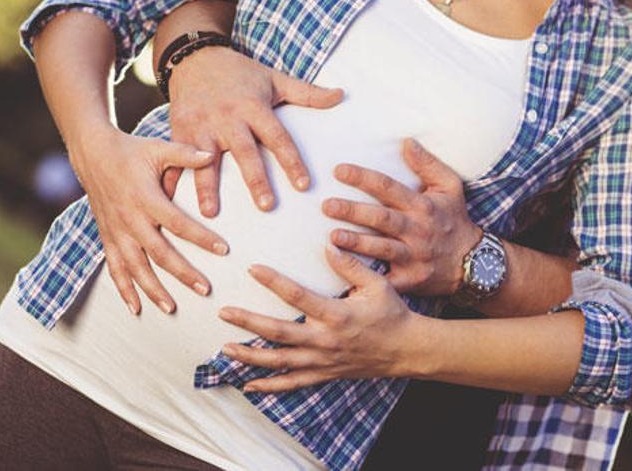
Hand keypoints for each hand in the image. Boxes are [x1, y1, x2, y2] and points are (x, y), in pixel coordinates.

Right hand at [71, 125, 228, 313]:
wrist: (91, 153)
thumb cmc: (132, 150)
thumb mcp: (158, 148)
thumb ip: (185, 154)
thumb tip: (212, 154)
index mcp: (146, 198)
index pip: (178, 223)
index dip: (201, 237)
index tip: (224, 250)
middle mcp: (130, 219)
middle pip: (159, 252)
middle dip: (183, 273)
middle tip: (205, 290)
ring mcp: (116, 231)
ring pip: (135, 267)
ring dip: (153, 290)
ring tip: (172, 308)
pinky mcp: (107, 237)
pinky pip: (114, 268)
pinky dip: (123, 289)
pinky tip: (136, 309)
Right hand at [163, 46, 343, 216]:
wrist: (194, 57)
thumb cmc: (241, 74)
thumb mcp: (275, 79)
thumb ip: (307, 93)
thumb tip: (342, 95)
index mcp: (254, 107)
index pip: (278, 137)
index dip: (292, 161)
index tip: (304, 185)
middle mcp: (228, 117)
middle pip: (244, 151)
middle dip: (255, 179)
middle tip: (267, 206)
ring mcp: (201, 125)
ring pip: (205, 160)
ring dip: (207, 187)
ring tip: (211, 213)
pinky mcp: (178, 130)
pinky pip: (173, 158)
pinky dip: (169, 179)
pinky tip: (168, 202)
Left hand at [219, 246, 421, 391]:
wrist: (407, 349)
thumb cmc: (392, 313)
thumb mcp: (377, 284)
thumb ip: (351, 265)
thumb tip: (328, 245)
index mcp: (337, 314)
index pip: (297, 296)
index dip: (273, 281)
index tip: (252, 268)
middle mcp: (325, 340)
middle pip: (278, 332)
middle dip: (248, 322)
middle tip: (224, 312)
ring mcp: (323, 360)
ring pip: (279, 361)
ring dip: (250, 356)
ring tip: (225, 348)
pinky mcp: (325, 374)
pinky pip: (292, 383)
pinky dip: (269, 386)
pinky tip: (248, 384)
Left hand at [321, 138, 481, 295]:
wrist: (473, 262)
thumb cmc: (454, 219)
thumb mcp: (451, 187)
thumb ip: (428, 164)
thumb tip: (406, 141)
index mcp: (422, 205)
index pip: (389, 188)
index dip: (364, 178)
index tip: (338, 170)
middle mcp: (417, 230)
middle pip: (381, 219)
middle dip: (353, 211)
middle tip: (327, 205)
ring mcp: (414, 256)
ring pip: (381, 249)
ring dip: (357, 243)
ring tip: (332, 237)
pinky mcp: (411, 280)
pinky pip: (386, 279)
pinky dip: (367, 279)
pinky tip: (346, 273)